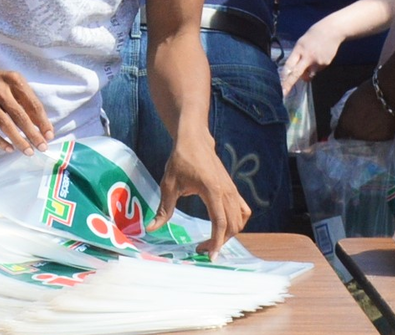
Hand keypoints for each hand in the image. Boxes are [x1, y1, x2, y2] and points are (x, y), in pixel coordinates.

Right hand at [0, 62, 52, 152]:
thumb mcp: (13, 84)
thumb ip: (26, 101)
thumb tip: (41, 126)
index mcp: (14, 81)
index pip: (33, 104)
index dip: (42, 121)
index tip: (49, 135)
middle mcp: (0, 90)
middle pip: (20, 116)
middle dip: (33, 134)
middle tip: (42, 147)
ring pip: (5, 124)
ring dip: (18, 140)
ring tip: (28, 151)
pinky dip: (0, 141)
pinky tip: (9, 149)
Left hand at [153, 133, 249, 254]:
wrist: (194, 139)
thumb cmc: (181, 160)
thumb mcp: (169, 184)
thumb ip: (164, 209)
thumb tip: (151, 228)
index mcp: (212, 191)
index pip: (220, 223)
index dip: (216, 242)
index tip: (208, 255)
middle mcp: (227, 192)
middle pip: (232, 225)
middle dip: (220, 241)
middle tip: (203, 249)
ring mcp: (232, 190)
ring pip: (239, 219)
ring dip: (229, 233)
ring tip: (213, 240)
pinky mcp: (233, 188)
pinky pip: (242, 210)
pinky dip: (236, 222)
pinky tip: (224, 227)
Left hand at [279, 22, 344, 95]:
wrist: (332, 31)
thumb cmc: (313, 35)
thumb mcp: (301, 43)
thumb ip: (297, 56)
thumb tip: (295, 71)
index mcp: (299, 50)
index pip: (289, 65)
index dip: (284, 76)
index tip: (279, 85)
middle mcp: (308, 58)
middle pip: (296, 73)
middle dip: (289, 84)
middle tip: (283, 93)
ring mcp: (318, 62)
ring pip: (309, 73)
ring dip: (307, 71)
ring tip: (312, 57)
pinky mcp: (325, 64)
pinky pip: (317, 70)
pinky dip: (315, 66)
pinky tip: (319, 56)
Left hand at [332, 83, 394, 141]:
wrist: (389, 95)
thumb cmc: (367, 93)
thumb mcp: (350, 103)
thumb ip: (347, 115)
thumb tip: (345, 121)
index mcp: (346, 125)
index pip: (339, 135)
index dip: (342, 131)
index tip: (345, 128)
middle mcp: (357, 135)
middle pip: (353, 137)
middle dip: (355, 132)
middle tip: (362, 122)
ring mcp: (372, 139)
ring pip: (367, 138)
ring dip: (368, 132)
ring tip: (373, 122)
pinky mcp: (385, 139)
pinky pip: (380, 136)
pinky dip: (381, 131)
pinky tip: (383, 123)